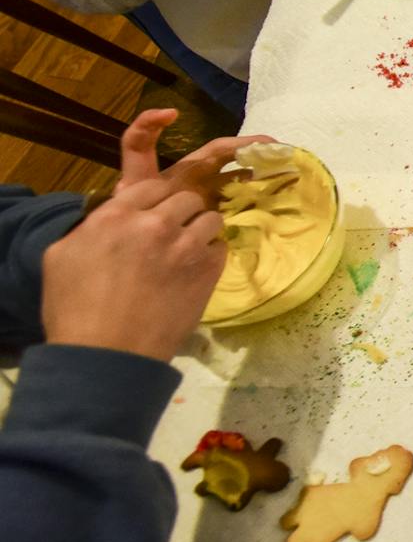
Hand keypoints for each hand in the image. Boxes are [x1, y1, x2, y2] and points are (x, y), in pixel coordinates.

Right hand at [41, 111, 266, 362]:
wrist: (107, 355)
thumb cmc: (74, 310)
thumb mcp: (61, 256)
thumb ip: (92, 226)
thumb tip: (112, 217)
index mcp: (116, 215)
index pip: (151, 185)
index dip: (155, 199)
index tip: (155, 213)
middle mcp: (155, 223)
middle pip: (186, 197)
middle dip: (181, 212)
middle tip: (174, 232)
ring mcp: (186, 246)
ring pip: (211, 219)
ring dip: (201, 231)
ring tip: (188, 250)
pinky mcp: (209, 270)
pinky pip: (221, 248)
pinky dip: (212, 255)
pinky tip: (196, 270)